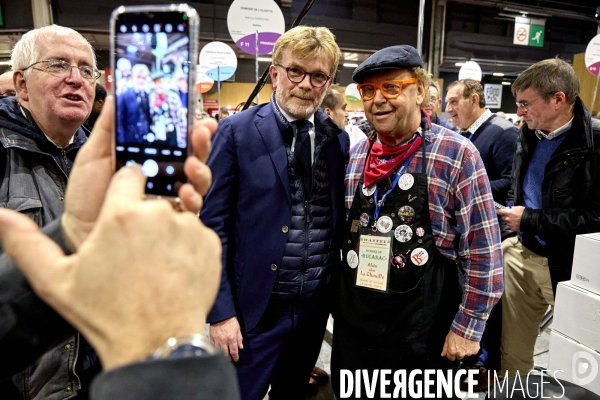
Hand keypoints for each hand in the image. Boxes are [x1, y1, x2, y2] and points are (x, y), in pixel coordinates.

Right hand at [0, 165, 221, 369]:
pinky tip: (172, 272)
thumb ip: (26, 243)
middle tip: (135, 251)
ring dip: (168, 232)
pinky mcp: (210, 244)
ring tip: (154, 266)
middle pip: (154, 198)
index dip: (124, 191)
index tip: (120, 213)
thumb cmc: (106, 313)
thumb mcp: (56, 281)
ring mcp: (190, 229)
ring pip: (178, 216)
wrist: (156, 341)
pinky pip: (198, 235)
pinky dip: (188, 248)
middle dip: (145, 216)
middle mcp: (160, 214)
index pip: (129, 174)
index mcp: (121, 214)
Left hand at [62, 96, 216, 249]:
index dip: (191, 128)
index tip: (198, 118)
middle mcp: (164, 177)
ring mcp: (171, 198)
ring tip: (192, 165)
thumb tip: (116, 96)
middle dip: (202, 144)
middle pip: (194, 157)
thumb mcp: (93, 156)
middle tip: (200, 133)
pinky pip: (191, 208)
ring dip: (201, 169)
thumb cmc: (86, 196)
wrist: (80, 232)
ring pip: (198, 181)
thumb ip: (107, 129)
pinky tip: (184, 193)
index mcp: (148, 158)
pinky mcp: (172, 221)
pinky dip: (192, 198)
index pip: (177, 140)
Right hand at [210, 316, 243, 361]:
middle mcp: (224, 340)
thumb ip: (239, 338)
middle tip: (230, 360)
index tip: (236, 360)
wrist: (221, 314)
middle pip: (226, 353)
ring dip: (221, 355)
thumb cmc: (231, 320)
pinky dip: (215, 350)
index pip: (234, 351)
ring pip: (219, 351)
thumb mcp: (238, 328)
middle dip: (228, 358)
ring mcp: (217, 339)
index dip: (235, 357)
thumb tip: (241, 347)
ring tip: (223, 358)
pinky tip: (216, 352)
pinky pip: (213, 346)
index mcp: (232, 338)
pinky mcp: (211, 337)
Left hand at [441, 331, 479, 360]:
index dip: (450, 354)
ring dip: (464, 351)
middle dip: (458, 353)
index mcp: (453, 351)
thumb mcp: (447, 338)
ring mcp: (468, 353)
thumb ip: (445, 348)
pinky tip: (469, 343)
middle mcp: (460, 354)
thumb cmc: (456, 332)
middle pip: (458, 357)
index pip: (450, 358)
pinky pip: (472, 352)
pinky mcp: (474, 351)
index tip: (452, 350)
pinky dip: (471, 349)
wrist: (467, 328)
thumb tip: (442, 354)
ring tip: (464, 343)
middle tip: (459, 345)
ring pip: (465, 355)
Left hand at [496, 206, 524, 231]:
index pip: (498, 211)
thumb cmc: (524, 212)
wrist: (530, 221)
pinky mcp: (512, 228)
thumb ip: (510, 208)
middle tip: (509, 214)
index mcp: (508, 212)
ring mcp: (509, 224)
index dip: (497, 210)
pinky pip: (510, 225)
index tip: (496, 210)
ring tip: (515, 219)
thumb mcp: (517, 207)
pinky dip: (512, 224)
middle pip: (502, 217)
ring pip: (506, 221)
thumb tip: (506, 208)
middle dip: (505, 215)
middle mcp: (507, 219)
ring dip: (508, 220)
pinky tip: (516, 222)